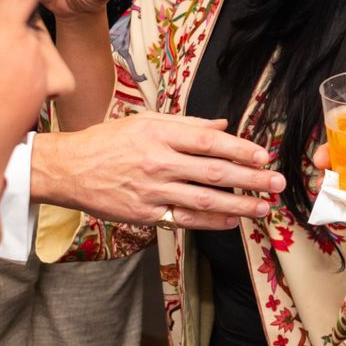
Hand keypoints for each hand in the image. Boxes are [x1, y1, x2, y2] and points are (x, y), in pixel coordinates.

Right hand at [32, 116, 283, 228]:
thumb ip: (186, 124)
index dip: (240, 149)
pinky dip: (211, 223)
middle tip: (277, 183)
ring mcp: (152, 190)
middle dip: (250, 178)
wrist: (68, 169)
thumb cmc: (107, 142)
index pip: (209, 142)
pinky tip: (231, 222)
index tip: (263, 155)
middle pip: (214, 172)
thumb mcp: (144, 122)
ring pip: (204, 200)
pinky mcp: (146, 214)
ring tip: (262, 208)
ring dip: (238, 205)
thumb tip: (222, 126)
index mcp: (159, 135)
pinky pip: (184, 220)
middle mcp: (158, 162)